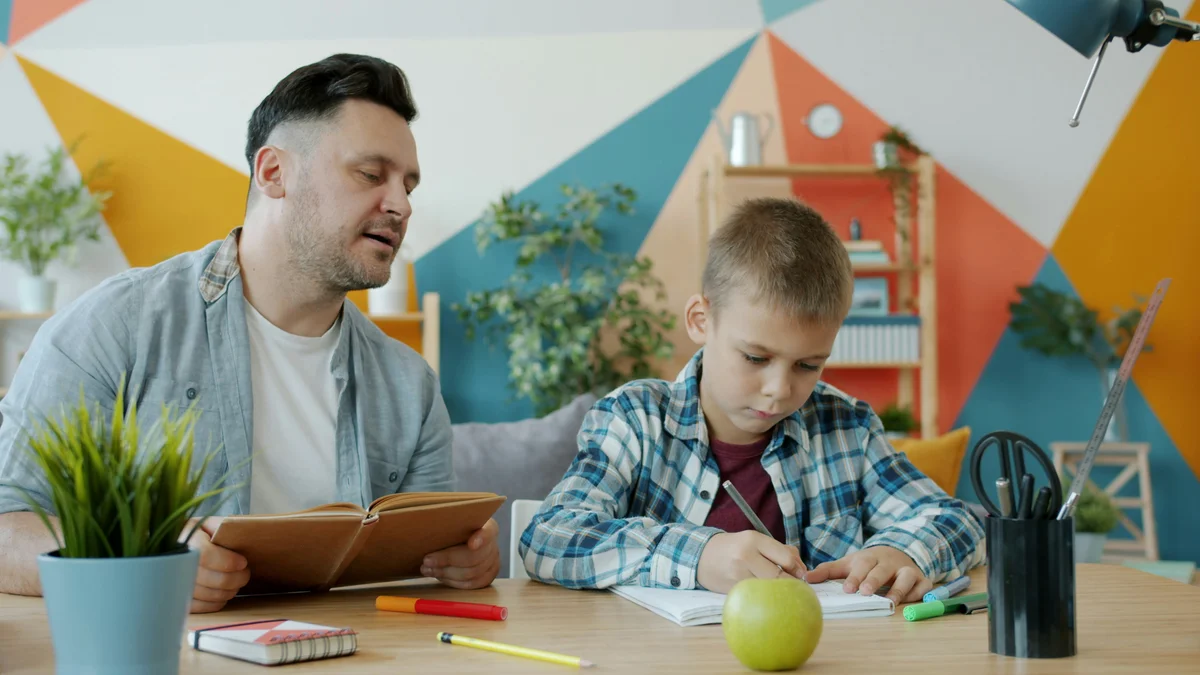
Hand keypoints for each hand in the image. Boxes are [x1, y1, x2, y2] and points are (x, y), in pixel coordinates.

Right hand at [181, 518, 250, 612]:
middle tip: (245, 574)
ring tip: (236, 583)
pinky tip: (223, 593)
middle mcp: (174, 562)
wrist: (174, 546)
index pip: (206, 555)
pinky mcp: (175, 598)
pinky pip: (200, 607)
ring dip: (229, 591)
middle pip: (211, 579)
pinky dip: (216, 602)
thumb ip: (222, 527)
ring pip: (208, 595)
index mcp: (185, 539)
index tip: (243, 562)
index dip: (227, 561)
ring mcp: (173, 583)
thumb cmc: (198, 534)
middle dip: (235, 579)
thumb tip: (242, 534)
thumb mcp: (209, 524)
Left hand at [421, 518, 499, 589]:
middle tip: (427, 560)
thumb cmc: (452, 529)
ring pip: (471, 573)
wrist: (457, 541)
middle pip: (474, 557)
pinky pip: (472, 584)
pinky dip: (453, 582)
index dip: (481, 539)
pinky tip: (440, 576)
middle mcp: (493, 544)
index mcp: (488, 526)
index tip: (472, 544)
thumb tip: (430, 526)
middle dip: (447, 560)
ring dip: (446, 573)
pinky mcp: (488, 576)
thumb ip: (447, 524)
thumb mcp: (451, 522)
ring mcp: (493, 562)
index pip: (488, 532)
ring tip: (428, 569)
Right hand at [697, 531, 806, 593]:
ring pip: (769, 588)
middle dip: (791, 583)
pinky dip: (765, 596)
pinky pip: (757, 595)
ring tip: (781, 591)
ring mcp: (738, 575)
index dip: (798, 569)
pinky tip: (766, 595)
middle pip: (779, 576)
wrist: (702, 556)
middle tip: (796, 587)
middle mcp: (745, 556)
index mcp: (753, 539)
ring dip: (778, 592)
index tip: (802, 574)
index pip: (786, 557)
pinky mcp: (734, 590)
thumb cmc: (734, 547)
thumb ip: (779, 550)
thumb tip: (801, 569)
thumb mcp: (754, 540)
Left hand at [804, 545, 930, 604]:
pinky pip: (923, 586)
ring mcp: (907, 570)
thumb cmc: (868, 563)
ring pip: (906, 576)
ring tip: (890, 601)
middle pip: (882, 570)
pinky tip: (910, 601)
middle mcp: (889, 562)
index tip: (848, 589)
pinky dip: (918, 593)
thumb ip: (828, 571)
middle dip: (874, 580)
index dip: (855, 577)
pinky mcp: (921, 580)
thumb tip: (805, 579)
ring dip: (899, 588)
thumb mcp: (848, 564)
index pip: (861, 565)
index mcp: (869, 558)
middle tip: (865, 592)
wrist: (897, 552)